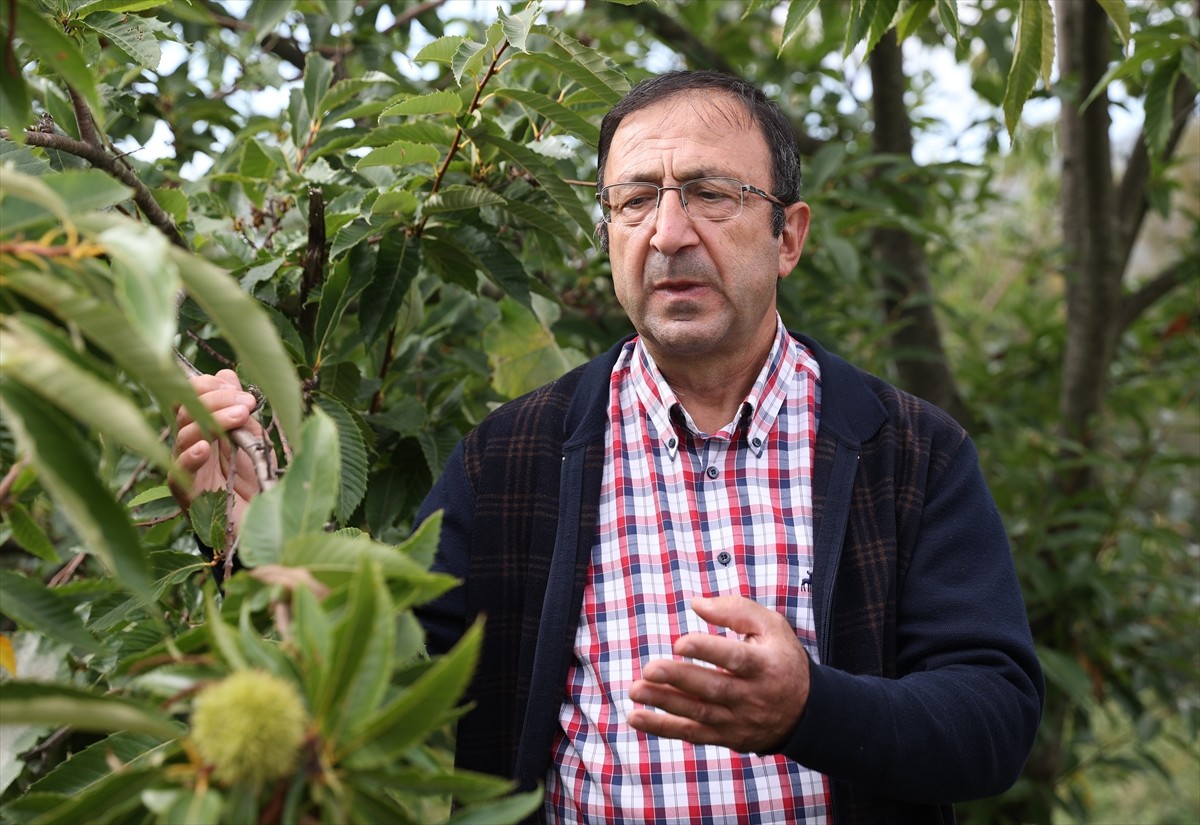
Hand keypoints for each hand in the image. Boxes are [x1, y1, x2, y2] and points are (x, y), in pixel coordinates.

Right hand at [169, 368, 270, 534]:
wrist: (269, 525)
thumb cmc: (260, 481)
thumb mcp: (255, 437)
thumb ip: (240, 408)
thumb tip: (225, 373)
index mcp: (205, 428)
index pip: (191, 396)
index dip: (210, 386)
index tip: (241, 390)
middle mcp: (191, 445)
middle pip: (184, 409)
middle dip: (214, 398)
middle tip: (245, 402)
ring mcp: (187, 469)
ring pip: (182, 434)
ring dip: (212, 419)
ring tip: (240, 416)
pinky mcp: (188, 493)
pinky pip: (178, 471)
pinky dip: (190, 455)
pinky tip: (206, 447)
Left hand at [627, 595, 809, 753]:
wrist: (806, 712)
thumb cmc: (781, 659)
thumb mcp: (771, 626)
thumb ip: (735, 610)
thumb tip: (696, 604)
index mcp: (764, 666)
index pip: (735, 659)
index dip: (707, 651)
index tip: (680, 642)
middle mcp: (751, 696)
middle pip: (712, 688)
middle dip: (679, 679)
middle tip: (650, 669)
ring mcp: (738, 720)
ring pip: (698, 713)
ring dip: (664, 703)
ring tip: (635, 691)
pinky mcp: (726, 736)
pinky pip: (692, 734)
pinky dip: (662, 728)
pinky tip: (636, 718)